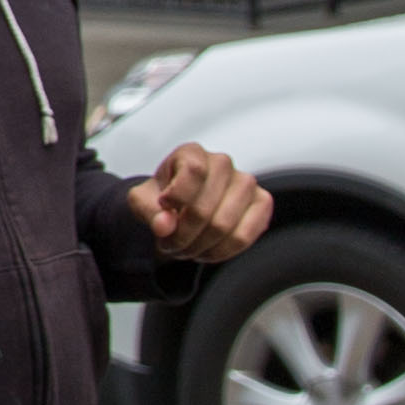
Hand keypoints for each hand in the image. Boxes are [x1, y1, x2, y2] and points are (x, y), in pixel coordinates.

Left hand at [136, 139, 268, 269]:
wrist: (181, 210)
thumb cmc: (163, 202)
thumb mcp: (142, 204)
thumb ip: (149, 213)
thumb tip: (165, 225)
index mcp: (191, 153)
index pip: (193, 172)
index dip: (176, 196)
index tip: (163, 206)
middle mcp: (221, 163)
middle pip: (204, 210)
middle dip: (182, 237)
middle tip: (170, 243)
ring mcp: (245, 182)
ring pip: (224, 226)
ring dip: (200, 246)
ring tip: (187, 247)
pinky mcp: (261, 202)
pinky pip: (244, 236)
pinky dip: (222, 251)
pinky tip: (208, 249)